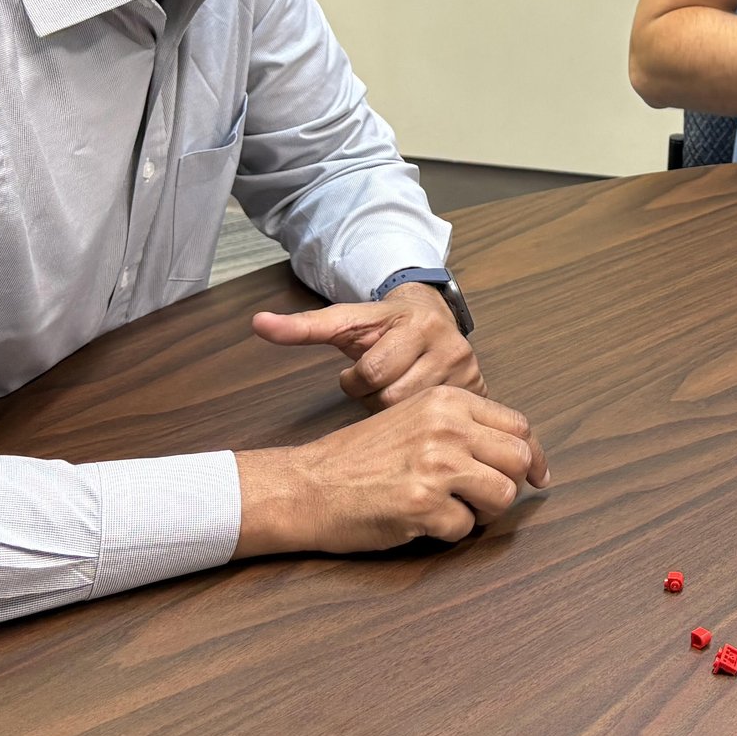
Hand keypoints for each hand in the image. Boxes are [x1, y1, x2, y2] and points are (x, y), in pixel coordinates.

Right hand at [233, 385, 549, 555]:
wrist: (307, 484)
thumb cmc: (358, 457)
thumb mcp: (415, 420)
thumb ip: (464, 428)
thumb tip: (522, 453)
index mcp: (448, 401)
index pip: (518, 426)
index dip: (533, 456)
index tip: (538, 476)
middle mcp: (447, 427)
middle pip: (519, 460)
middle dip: (509, 485)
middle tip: (485, 499)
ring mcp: (437, 465)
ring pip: (502, 496)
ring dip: (483, 513)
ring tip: (451, 511)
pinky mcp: (423, 505)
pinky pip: (465, 529)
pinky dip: (447, 534)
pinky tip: (419, 522)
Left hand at [251, 283, 481, 406]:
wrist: (431, 313)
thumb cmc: (382, 324)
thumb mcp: (344, 321)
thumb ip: (302, 326)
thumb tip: (257, 322)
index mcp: (415, 324)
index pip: (371, 373)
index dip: (355, 380)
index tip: (358, 373)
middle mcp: (449, 345)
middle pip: (393, 398)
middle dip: (375, 397)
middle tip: (377, 386)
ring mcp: (468, 369)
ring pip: (414, 414)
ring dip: (396, 410)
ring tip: (395, 391)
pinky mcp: (480, 389)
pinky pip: (441, 422)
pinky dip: (421, 417)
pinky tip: (415, 405)